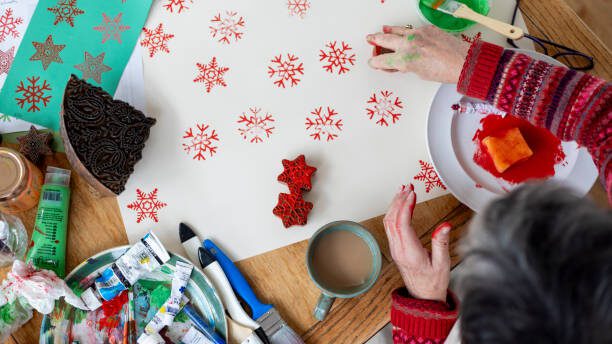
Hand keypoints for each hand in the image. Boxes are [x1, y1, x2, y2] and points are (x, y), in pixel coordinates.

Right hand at [366, 25, 469, 82]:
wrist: (464, 61)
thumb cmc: (445, 71)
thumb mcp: (419, 73)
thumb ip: (406, 66)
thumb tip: (399, 63)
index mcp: (405, 60)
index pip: (382, 61)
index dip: (376, 63)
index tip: (373, 62)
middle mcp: (408, 44)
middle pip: (384, 40)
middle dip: (375, 40)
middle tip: (370, 39)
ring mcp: (417, 34)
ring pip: (396, 30)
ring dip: (387, 31)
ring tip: (381, 31)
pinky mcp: (427, 28)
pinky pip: (411, 29)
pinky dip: (404, 31)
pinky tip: (402, 31)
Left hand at [383, 184, 451, 301]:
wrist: (423, 297)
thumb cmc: (434, 283)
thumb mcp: (443, 264)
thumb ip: (441, 244)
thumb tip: (444, 225)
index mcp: (409, 253)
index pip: (402, 224)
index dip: (406, 206)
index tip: (413, 193)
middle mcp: (398, 249)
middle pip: (392, 220)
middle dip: (399, 200)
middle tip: (408, 186)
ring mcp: (394, 248)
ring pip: (388, 222)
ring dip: (395, 204)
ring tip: (403, 190)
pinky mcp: (395, 248)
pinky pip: (390, 227)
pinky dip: (394, 212)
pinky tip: (400, 204)